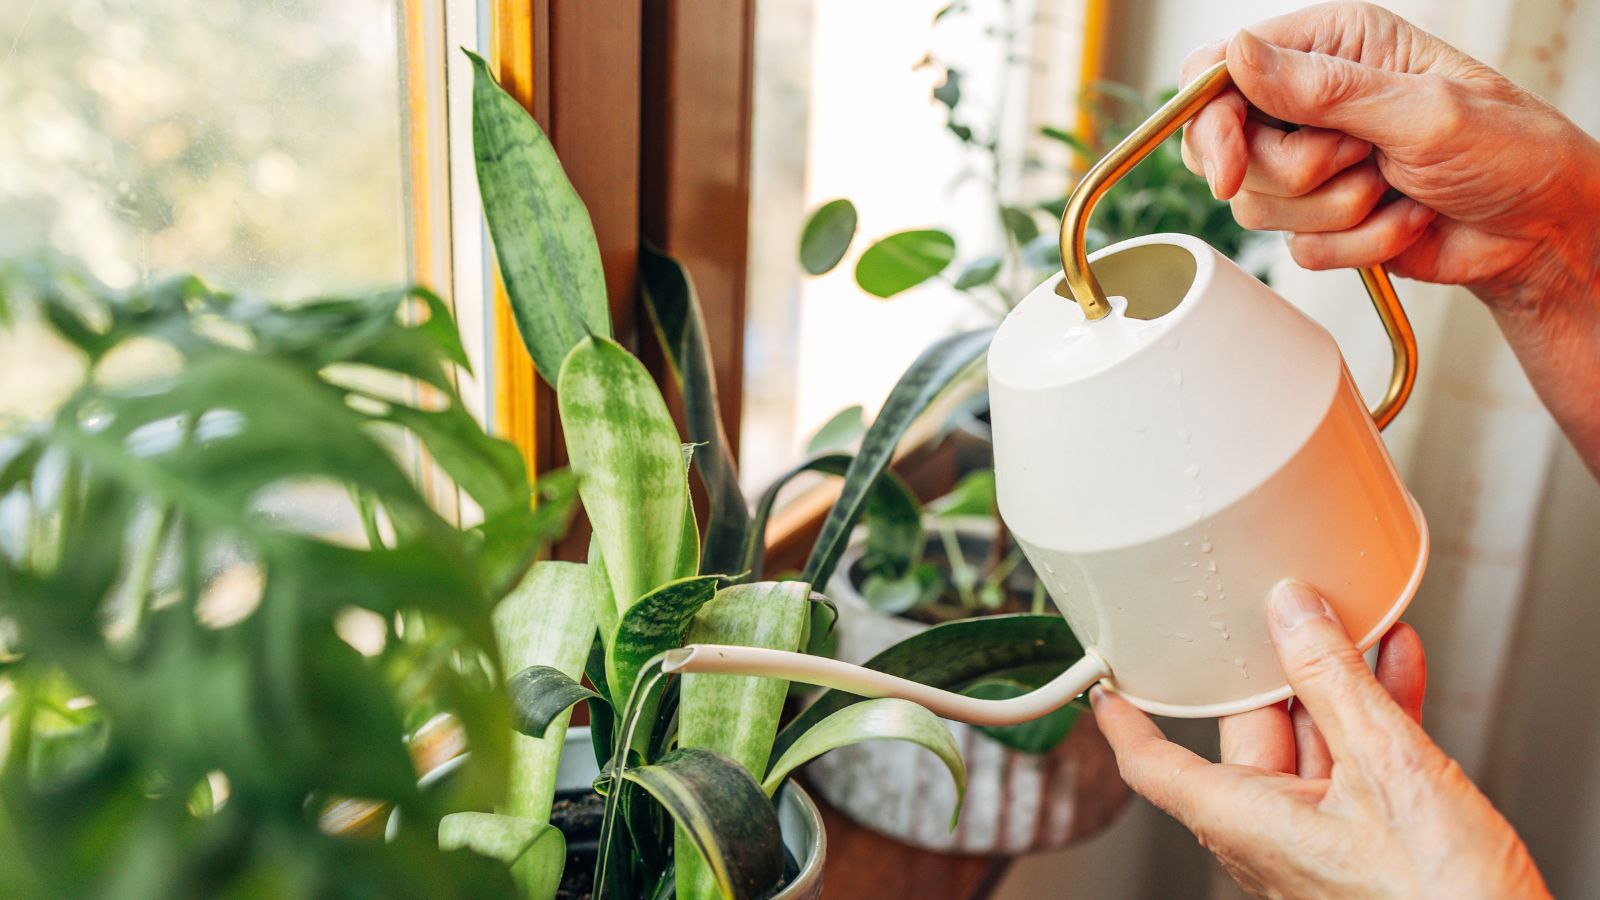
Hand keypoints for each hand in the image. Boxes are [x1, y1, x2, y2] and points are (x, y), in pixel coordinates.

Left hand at [1093, 581, 1549, 898]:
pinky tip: (1394, 667)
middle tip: (1276, 617)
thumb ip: (1333, 683)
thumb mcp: (1386, 766)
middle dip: (1268, 676)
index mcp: (1245, 825)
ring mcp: (1323, 846)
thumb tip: (1292, 615)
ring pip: (1312, 748)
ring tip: (1352, 627)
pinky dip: (1375, 716)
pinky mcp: (1372, 849)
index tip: (1106, 688)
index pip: (1155, 767)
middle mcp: (1272, 840)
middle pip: (1247, 741)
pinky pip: (1358, 769)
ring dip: (1335, 688)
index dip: (1125, 723)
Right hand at [1181, 1, 1598, 302]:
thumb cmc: (1508, 149)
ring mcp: (1313, 164)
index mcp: (1332, 47)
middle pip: (1229, 148)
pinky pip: (1298, 248)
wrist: (1541, 228)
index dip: (1210, 121)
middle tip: (1360, 159)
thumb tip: (1237, 56)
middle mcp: (1312, 101)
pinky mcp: (1322, 219)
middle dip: (1295, 173)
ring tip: (1394, 187)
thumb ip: (1321, 89)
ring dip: (1337, 210)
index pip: (1218, 71)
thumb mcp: (1420, 109)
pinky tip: (1402, 217)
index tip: (1230, 170)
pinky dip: (1357, 244)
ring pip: (1259, 206)